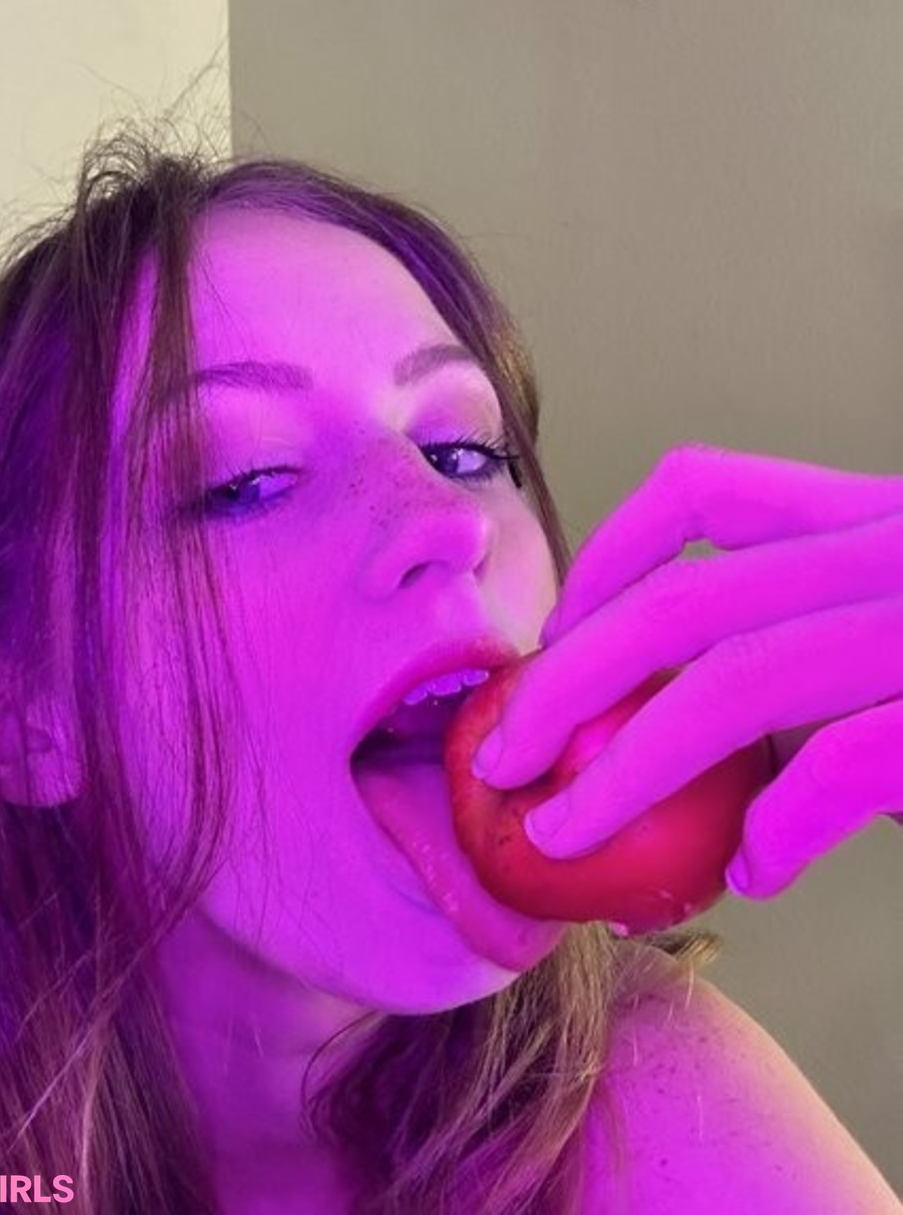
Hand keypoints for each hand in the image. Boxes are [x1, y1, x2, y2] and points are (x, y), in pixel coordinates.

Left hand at [473, 442, 902, 898]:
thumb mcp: (901, 603)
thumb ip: (818, 642)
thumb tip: (707, 754)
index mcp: (866, 512)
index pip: (697, 488)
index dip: (602, 553)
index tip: (555, 633)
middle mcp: (893, 545)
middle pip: (684, 598)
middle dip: (568, 682)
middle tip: (498, 757)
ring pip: (740, 680)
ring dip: (630, 768)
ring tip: (561, 836)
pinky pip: (853, 759)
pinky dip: (787, 821)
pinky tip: (757, 872)